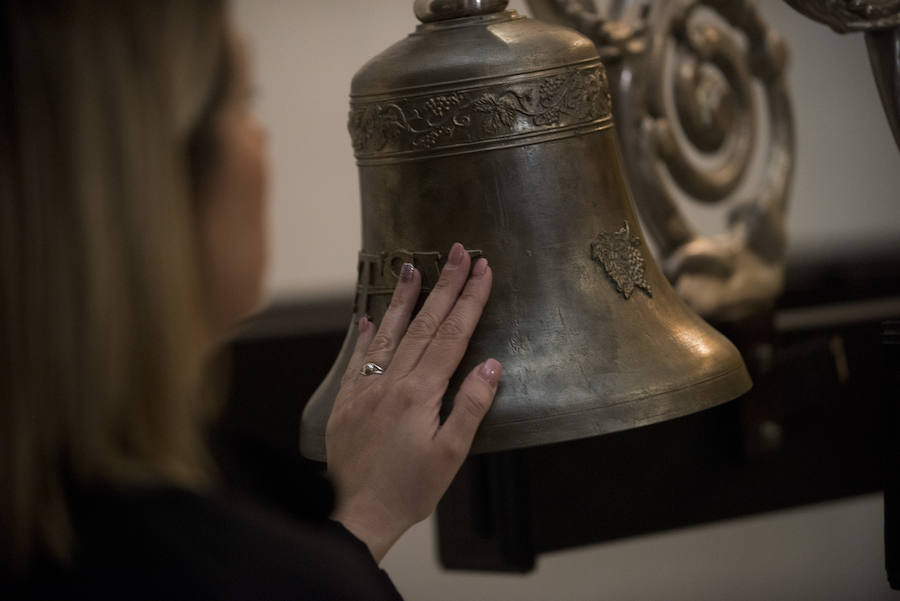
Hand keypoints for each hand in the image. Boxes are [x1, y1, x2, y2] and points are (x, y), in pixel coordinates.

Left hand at [326, 243, 501, 562]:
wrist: (358, 514)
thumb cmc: (411, 489)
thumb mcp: (452, 454)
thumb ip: (471, 406)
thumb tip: (491, 365)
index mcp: (420, 393)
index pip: (452, 335)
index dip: (469, 300)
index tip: (482, 268)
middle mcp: (391, 382)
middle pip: (424, 324)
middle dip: (445, 285)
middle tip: (458, 250)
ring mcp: (366, 388)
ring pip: (389, 333)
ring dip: (405, 299)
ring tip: (413, 265)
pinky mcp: (347, 401)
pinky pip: (359, 357)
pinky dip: (366, 333)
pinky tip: (370, 314)